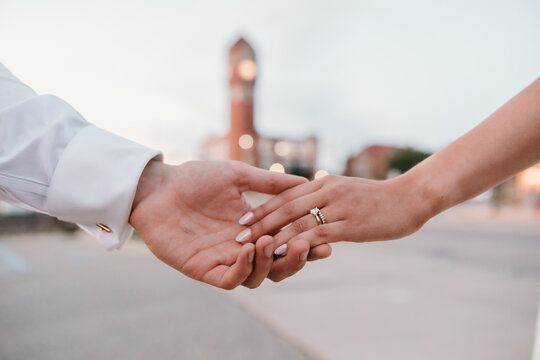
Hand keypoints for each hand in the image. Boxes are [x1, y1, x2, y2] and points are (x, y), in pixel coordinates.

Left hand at [129, 160, 328, 288]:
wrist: (159, 186)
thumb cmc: (196, 178)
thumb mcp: (239, 176)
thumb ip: (271, 183)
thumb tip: (306, 182)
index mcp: (254, 229)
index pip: (285, 244)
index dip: (306, 246)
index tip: (327, 242)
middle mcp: (242, 248)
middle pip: (276, 266)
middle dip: (294, 260)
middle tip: (304, 246)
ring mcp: (224, 260)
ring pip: (257, 277)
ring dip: (268, 264)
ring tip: (270, 242)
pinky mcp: (204, 270)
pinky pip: (230, 280)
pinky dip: (242, 270)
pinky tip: (248, 249)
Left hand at [235, 174, 431, 280]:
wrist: (411, 198)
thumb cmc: (379, 198)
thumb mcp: (348, 192)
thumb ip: (326, 199)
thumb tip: (308, 213)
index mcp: (324, 183)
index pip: (286, 196)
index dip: (263, 209)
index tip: (244, 220)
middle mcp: (327, 191)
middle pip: (284, 208)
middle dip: (259, 222)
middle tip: (238, 236)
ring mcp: (338, 206)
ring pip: (296, 221)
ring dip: (271, 234)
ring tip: (250, 246)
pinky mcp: (349, 223)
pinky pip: (317, 233)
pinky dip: (295, 242)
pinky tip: (279, 251)